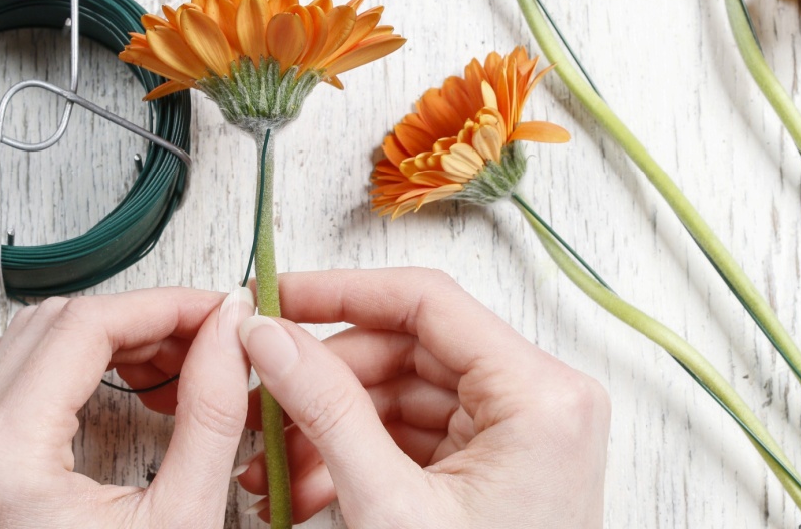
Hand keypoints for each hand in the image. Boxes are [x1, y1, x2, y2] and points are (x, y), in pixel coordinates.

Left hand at [0, 286, 254, 527]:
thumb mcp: (183, 521)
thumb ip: (213, 414)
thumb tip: (232, 333)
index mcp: (5, 458)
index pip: (86, 326)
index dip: (165, 305)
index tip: (221, 311)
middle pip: (56, 324)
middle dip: (145, 318)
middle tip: (212, 337)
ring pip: (33, 344)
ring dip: (112, 338)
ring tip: (182, 361)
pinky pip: (21, 381)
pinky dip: (81, 367)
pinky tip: (136, 387)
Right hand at [235, 268, 610, 527]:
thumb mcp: (390, 507)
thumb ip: (326, 409)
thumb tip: (270, 337)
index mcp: (540, 396)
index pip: (427, 303)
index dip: (340, 293)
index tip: (275, 298)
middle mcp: (542, 400)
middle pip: (409, 350)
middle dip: (324, 384)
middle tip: (258, 404)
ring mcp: (522, 431)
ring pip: (404, 394)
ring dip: (331, 427)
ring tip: (270, 470)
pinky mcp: (499, 461)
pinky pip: (416, 433)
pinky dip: (359, 454)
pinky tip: (305, 487)